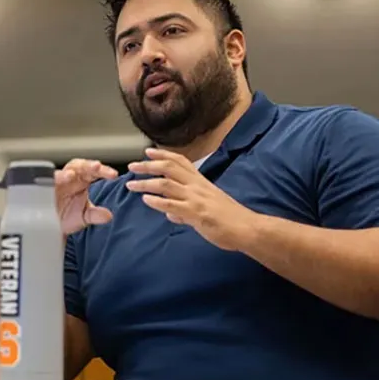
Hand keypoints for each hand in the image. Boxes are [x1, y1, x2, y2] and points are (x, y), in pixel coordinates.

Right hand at [54, 159, 117, 235]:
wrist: (52, 227)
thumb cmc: (68, 217)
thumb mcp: (84, 217)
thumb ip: (96, 215)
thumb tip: (108, 216)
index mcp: (83, 180)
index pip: (95, 172)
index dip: (104, 171)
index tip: (114, 175)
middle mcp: (72, 177)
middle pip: (83, 166)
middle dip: (90, 166)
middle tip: (98, 167)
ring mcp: (60, 180)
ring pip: (68, 169)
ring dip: (74, 169)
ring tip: (81, 172)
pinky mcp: (48, 186)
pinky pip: (53, 178)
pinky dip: (60, 176)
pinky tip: (67, 177)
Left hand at [126, 148, 259, 250]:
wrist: (247, 228)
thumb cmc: (229, 218)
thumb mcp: (206, 208)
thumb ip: (185, 209)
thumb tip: (170, 213)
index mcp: (200, 181)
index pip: (180, 161)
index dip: (163, 155)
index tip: (148, 152)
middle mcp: (197, 186)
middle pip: (169, 168)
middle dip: (148, 166)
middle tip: (132, 166)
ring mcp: (196, 198)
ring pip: (166, 184)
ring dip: (146, 183)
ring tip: (132, 184)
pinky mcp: (196, 213)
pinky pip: (173, 205)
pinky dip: (157, 202)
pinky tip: (146, 200)